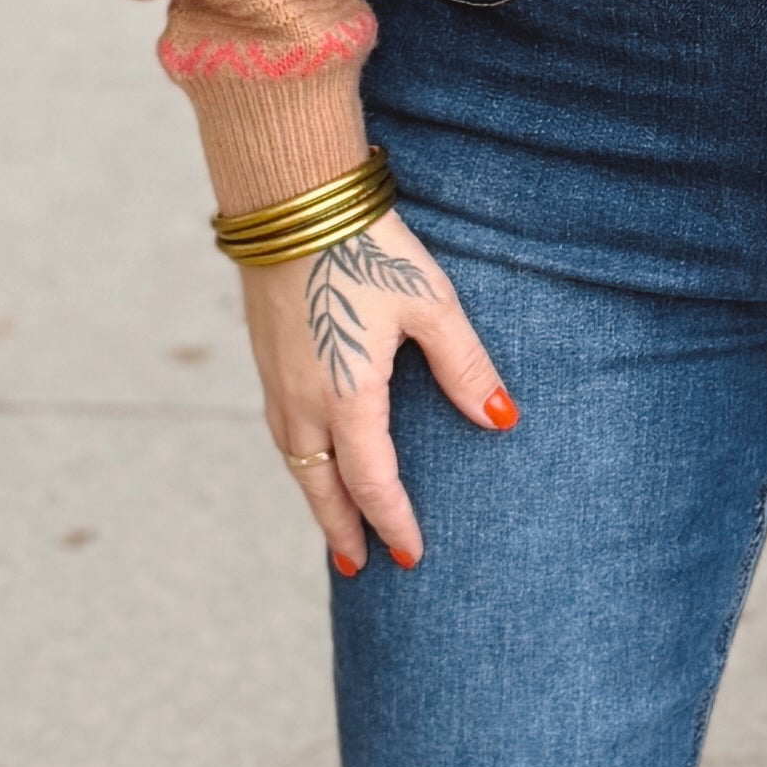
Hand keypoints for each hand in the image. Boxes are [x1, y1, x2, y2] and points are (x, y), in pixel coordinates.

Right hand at [242, 209, 511, 573]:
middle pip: (322, 486)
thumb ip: (465, 367)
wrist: (290, 200)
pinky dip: (299, 459)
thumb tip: (500, 419)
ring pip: (295, 459)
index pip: (373, 483)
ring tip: (334, 523)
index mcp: (347, 397)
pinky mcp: (265, 356)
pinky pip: (281, 429)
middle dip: (342, 530)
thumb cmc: (367, 247)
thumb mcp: (431, 305)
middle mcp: (303, 400)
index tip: (409, 556)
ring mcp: (276, 379)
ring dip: (316, 496)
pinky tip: (311, 455)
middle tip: (358, 567)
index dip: (392, 522)